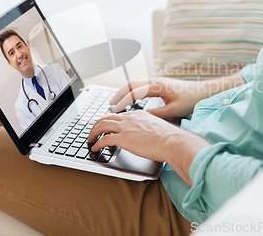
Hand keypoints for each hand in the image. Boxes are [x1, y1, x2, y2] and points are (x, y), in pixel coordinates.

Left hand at [87, 110, 210, 185]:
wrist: (172, 141)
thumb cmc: (169, 138)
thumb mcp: (156, 127)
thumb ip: (147, 128)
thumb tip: (145, 135)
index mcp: (138, 114)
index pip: (119, 115)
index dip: (109, 120)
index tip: (106, 126)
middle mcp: (130, 118)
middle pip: (106, 117)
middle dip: (97, 124)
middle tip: (93, 131)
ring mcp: (126, 127)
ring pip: (102, 126)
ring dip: (93, 133)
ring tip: (90, 139)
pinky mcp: (123, 138)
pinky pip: (104, 140)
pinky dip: (97, 144)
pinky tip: (95, 148)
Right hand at [110, 77, 210, 118]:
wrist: (204, 92)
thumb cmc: (190, 101)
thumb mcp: (172, 111)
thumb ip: (156, 114)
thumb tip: (140, 117)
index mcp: (157, 86)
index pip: (134, 92)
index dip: (122, 101)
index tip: (114, 109)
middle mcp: (155, 80)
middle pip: (131, 83)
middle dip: (119, 93)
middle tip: (110, 103)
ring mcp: (158, 80)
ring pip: (136, 81)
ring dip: (125, 89)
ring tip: (118, 100)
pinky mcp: (161, 83)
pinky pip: (142, 83)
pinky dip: (133, 88)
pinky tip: (132, 96)